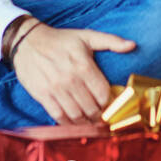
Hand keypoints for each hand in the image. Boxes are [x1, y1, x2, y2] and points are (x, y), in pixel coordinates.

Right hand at [10, 20, 135, 123]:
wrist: (27, 41)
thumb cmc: (60, 40)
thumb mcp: (86, 35)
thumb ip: (111, 41)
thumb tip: (132, 45)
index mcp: (84, 65)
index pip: (103, 94)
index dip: (110, 104)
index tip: (113, 107)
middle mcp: (70, 79)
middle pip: (91, 108)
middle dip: (100, 116)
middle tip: (104, 119)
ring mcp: (55, 89)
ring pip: (76, 115)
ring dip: (86, 123)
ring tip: (92, 122)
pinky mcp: (42, 96)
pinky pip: (58, 116)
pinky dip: (68, 124)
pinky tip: (75, 123)